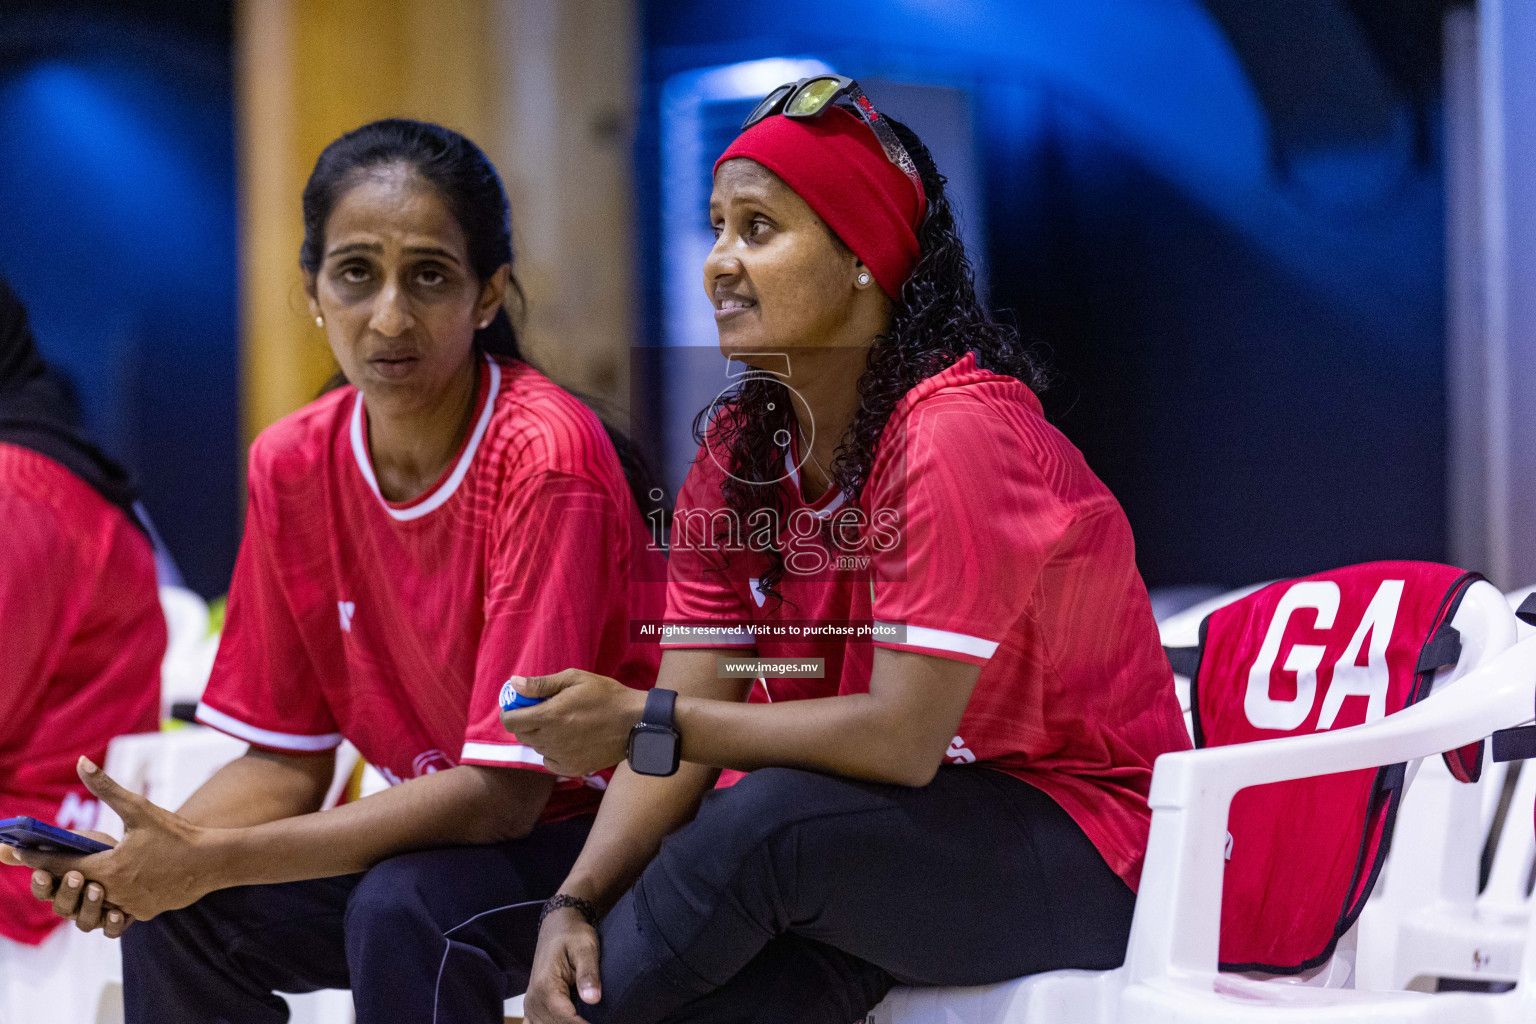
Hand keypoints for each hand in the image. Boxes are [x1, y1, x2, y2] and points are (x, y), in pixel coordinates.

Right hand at [1, 832, 133, 936]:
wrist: (141, 860)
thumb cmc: (101, 851)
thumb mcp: (75, 843)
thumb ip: (45, 847)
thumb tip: (1, 847)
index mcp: (60, 886)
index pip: (43, 891)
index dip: (41, 884)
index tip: (43, 872)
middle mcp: (73, 905)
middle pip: (62, 908)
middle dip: (67, 892)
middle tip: (76, 876)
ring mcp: (94, 916)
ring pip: (85, 922)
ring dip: (90, 905)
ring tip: (98, 888)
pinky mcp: (116, 922)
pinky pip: (112, 930)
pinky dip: (113, 924)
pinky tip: (118, 912)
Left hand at [13, 757, 215, 921]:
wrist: (213, 861)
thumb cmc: (176, 834)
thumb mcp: (140, 809)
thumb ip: (107, 788)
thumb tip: (82, 762)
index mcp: (107, 868)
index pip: (59, 867)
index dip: (35, 859)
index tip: (15, 852)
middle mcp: (112, 893)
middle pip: (70, 891)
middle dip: (55, 879)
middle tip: (45, 866)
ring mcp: (127, 907)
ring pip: (91, 905)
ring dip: (82, 893)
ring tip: (79, 879)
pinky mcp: (142, 914)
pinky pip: (116, 911)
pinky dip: (109, 901)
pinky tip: (112, 889)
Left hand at [500, 670, 645, 776]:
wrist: (636, 722)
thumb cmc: (606, 695)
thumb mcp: (574, 679)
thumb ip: (541, 684)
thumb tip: (513, 684)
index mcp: (549, 716)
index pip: (511, 722)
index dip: (511, 713)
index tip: (519, 706)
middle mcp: (551, 739)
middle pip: (522, 735)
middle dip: (527, 722)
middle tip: (544, 711)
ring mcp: (562, 757)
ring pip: (537, 747)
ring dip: (542, 736)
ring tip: (563, 723)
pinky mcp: (573, 768)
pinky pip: (550, 761)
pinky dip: (553, 752)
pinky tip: (569, 740)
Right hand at [523, 905, 601, 1023]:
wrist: (557, 926)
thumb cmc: (573, 934)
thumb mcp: (585, 948)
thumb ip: (588, 973)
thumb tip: (593, 998)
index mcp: (545, 986)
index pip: (565, 1019)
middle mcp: (534, 999)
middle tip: (600, 1019)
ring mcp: (531, 1005)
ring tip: (586, 1018)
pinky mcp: (533, 1006)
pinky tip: (568, 1021)